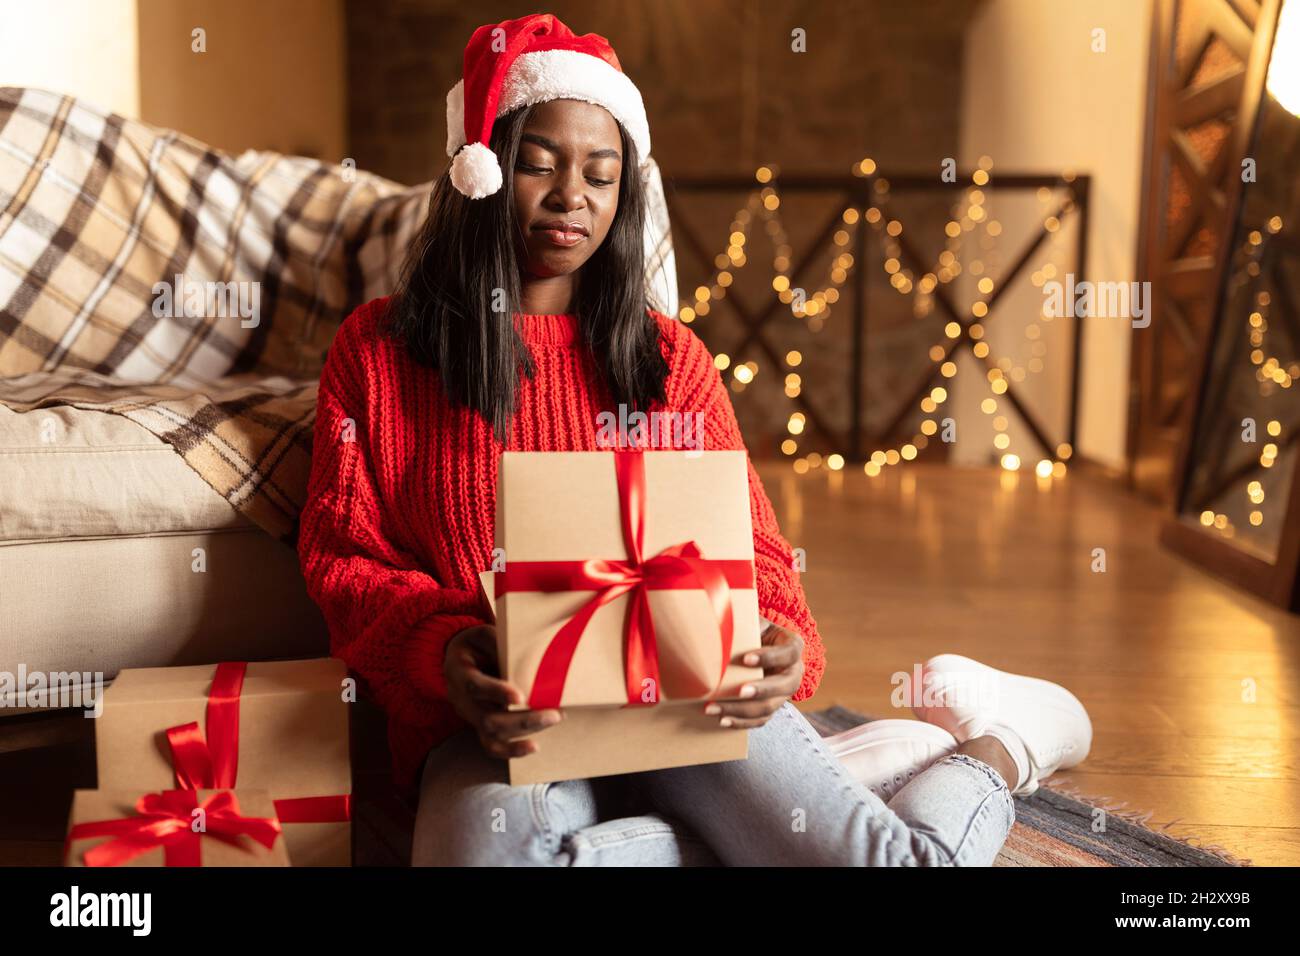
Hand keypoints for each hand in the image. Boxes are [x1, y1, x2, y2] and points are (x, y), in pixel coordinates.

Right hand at [443, 624, 562, 758]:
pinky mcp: (479, 726)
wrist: (460, 658)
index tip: (521, 697)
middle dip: (523, 720)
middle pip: (487, 719)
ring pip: (492, 735)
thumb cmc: (476, 644)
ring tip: (553, 720)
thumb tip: (531, 651)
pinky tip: (534, 747)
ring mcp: (469, 716)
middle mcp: (460, 699)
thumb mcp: (484, 634)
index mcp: (458, 671)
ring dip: (524, 732)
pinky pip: (492, 745)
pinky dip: (512, 750)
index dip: (496, 692)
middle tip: (554, 714)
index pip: (474, 686)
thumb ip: (500, 644)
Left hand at [704, 621, 803, 728]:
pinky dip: (741, 722)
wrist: (756, 648)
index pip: (788, 652)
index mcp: (792, 646)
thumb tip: (715, 620)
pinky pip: (759, 720)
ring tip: (714, 708)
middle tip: (740, 691)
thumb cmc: (753, 632)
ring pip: (770, 707)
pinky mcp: (771, 707)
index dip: (769, 657)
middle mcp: (793, 672)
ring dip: (742, 710)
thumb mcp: (753, 622)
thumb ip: (743, 622)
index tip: (745, 659)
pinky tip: (722, 720)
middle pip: (785, 685)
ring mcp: (783, 694)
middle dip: (762, 690)